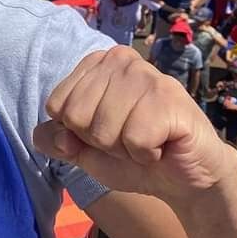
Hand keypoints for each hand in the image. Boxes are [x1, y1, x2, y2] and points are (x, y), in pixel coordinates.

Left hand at [33, 46, 235, 202]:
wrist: (184, 178)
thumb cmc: (132, 157)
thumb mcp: (83, 150)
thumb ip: (56, 140)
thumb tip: (52, 135)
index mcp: (96, 64)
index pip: (57, 105)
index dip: (78, 133)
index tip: (107, 133)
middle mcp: (120, 59)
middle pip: (77, 117)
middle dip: (101, 142)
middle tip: (129, 139)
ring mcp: (146, 74)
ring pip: (103, 130)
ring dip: (124, 149)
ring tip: (147, 141)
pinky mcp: (169, 96)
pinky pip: (134, 139)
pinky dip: (145, 154)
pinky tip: (162, 145)